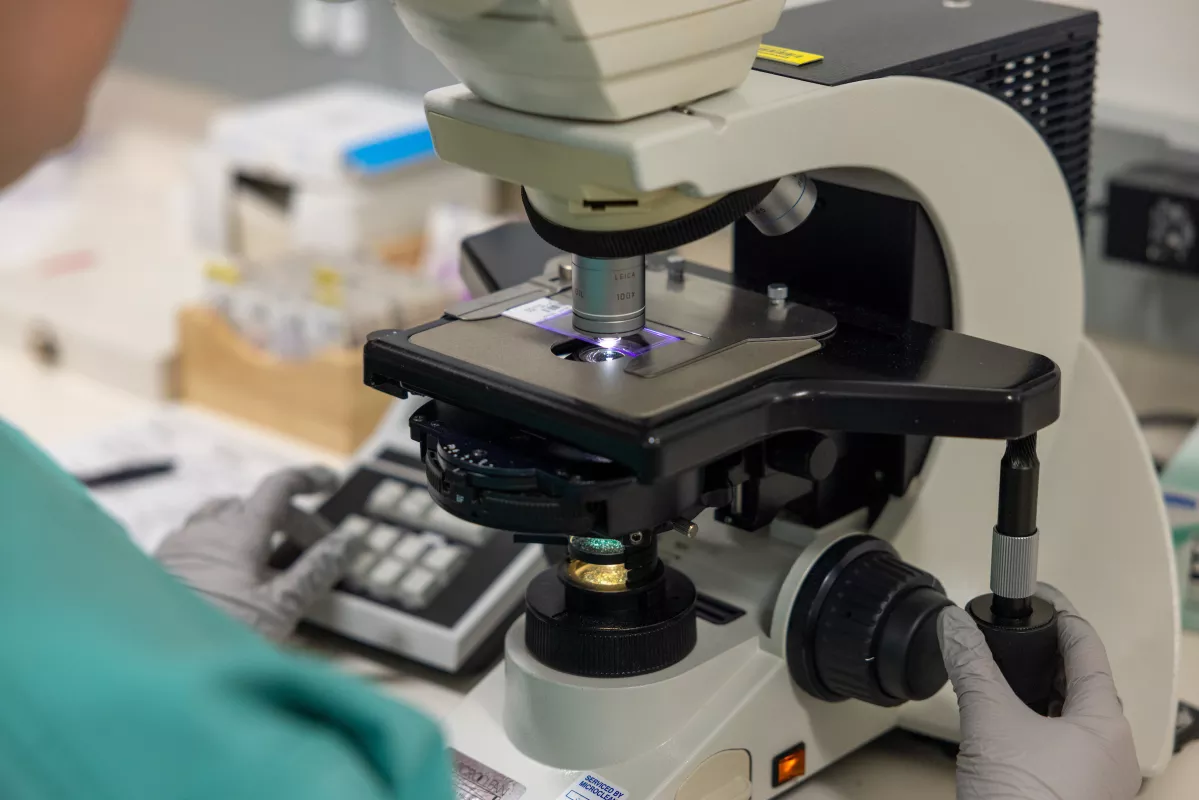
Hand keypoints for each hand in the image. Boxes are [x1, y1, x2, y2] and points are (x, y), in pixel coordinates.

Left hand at [156, 467, 357, 641]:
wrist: (153, 673)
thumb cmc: (219, 636)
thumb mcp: (281, 608)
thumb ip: (316, 570)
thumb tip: (347, 541)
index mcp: (238, 531)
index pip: (279, 486)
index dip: (308, 479)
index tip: (330, 484)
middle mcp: (204, 530)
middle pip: (255, 504)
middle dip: (290, 519)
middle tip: (314, 550)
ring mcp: (177, 548)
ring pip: (221, 518)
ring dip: (253, 527)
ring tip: (269, 559)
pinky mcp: (159, 570)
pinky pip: (196, 540)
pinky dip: (222, 545)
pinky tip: (227, 576)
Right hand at [938, 584, 1140, 799]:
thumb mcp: (990, 722)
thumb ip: (972, 668)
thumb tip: (953, 624)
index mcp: (1105, 724)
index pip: (1087, 648)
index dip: (1059, 615)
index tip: (1033, 595)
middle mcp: (1110, 752)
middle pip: (1080, 683)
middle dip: (1043, 654)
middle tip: (1009, 632)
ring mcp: (1093, 780)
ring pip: (1067, 717)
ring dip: (1034, 690)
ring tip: (1000, 671)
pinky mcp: (1070, 799)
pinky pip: (1056, 746)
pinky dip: (1030, 723)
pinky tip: (1001, 724)